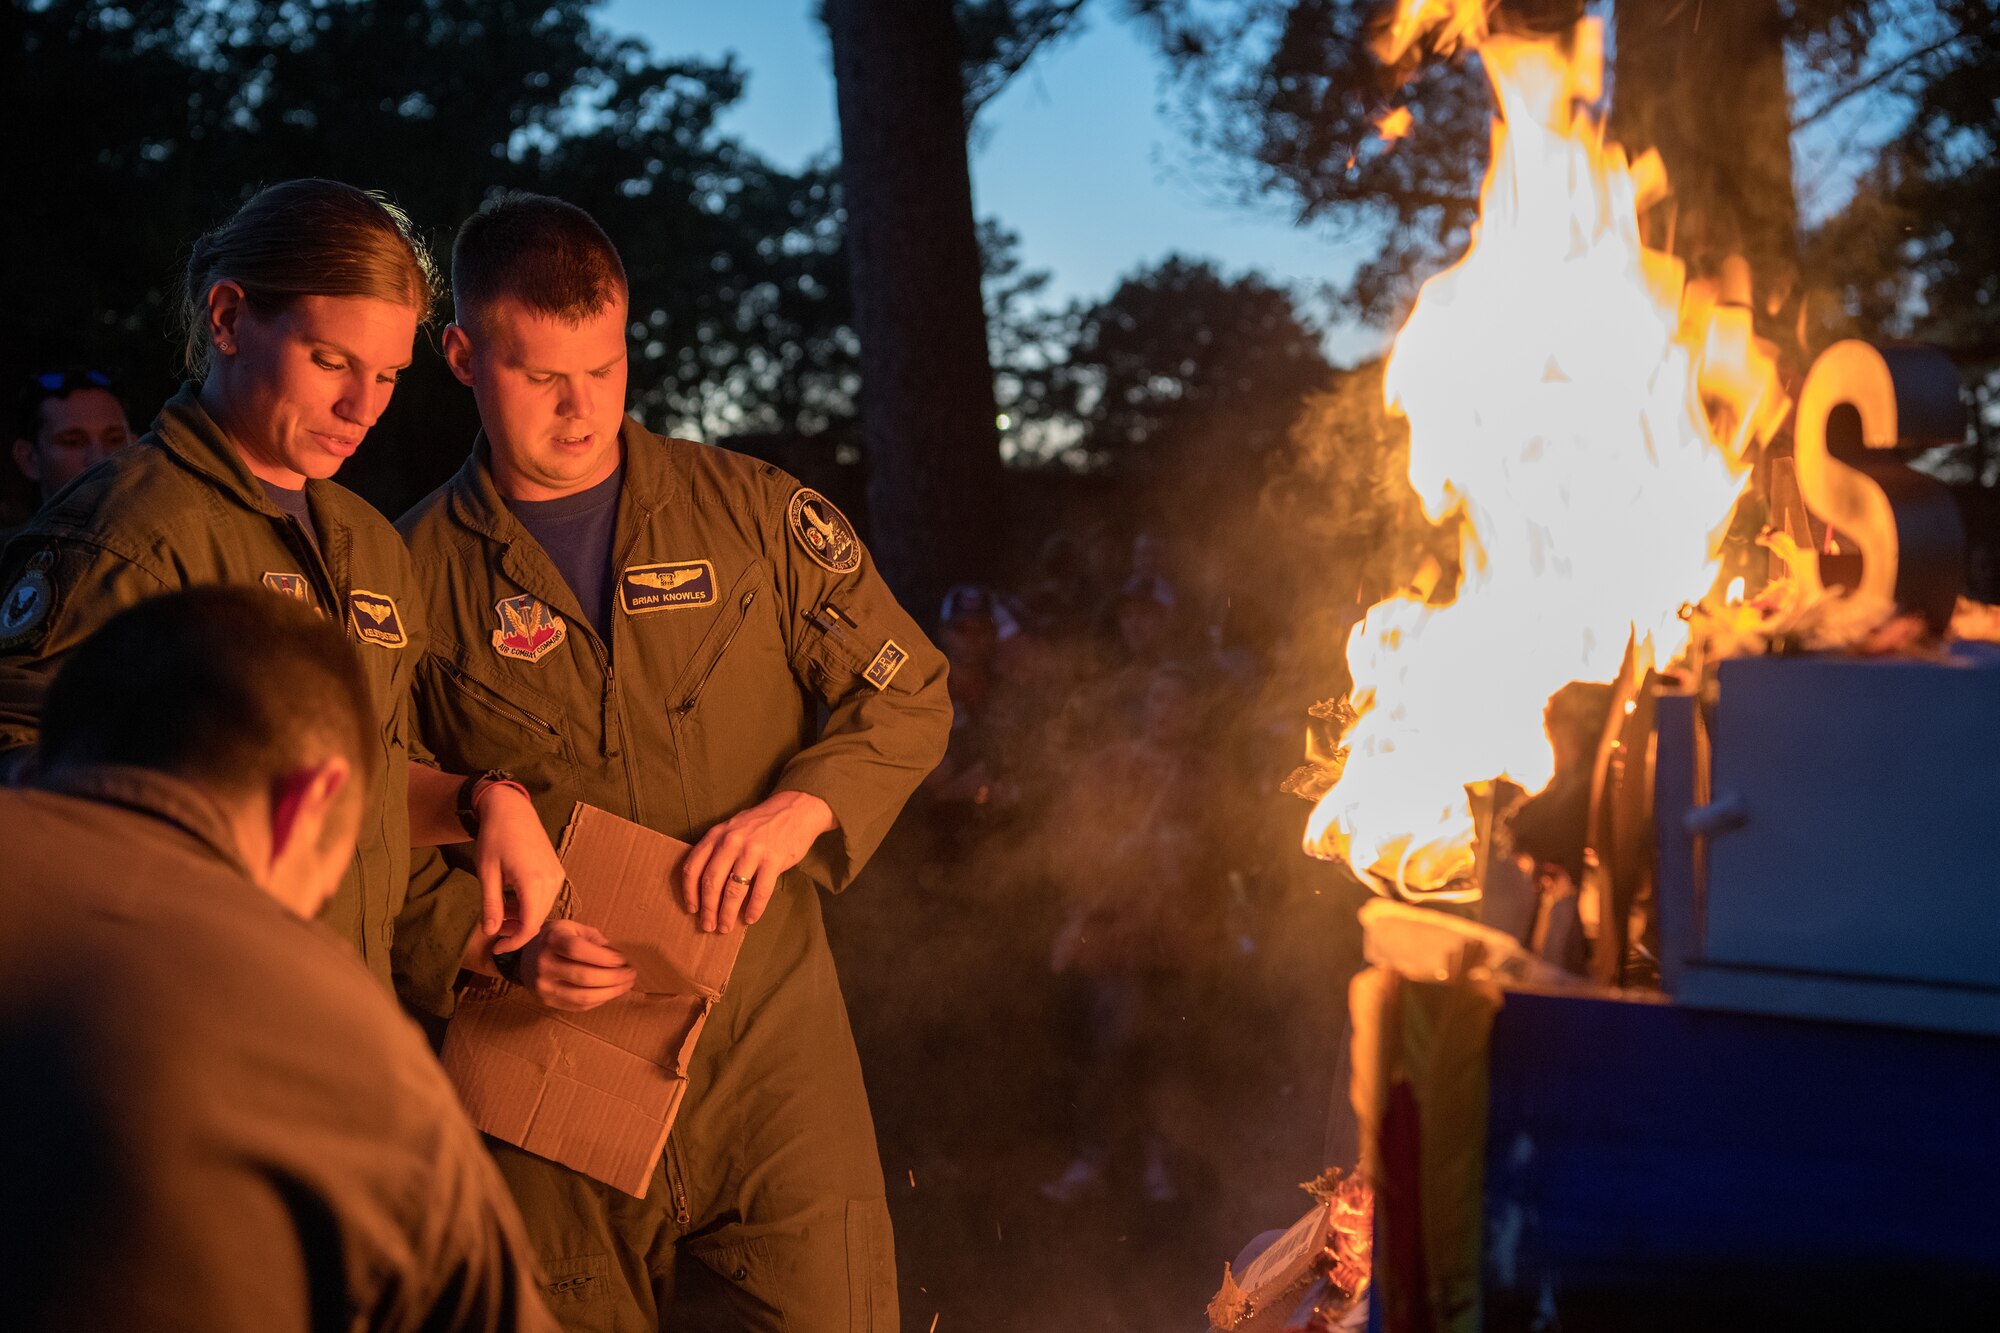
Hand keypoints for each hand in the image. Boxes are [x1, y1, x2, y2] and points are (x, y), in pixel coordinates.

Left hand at [471, 784, 562, 951]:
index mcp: (533, 882)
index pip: (529, 926)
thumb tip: (490, 932)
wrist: (511, 809)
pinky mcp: (556, 870)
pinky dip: (530, 905)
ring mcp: (557, 875)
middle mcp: (551, 880)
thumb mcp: (487, 872)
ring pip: (543, 909)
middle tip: (494, 930)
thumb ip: (491, 904)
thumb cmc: (495, 837)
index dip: (514, 942)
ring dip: (523, 918)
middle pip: (538, 919)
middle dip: (517, 931)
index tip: (496, 949)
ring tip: (502, 914)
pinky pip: (546, 897)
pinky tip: (513, 900)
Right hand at [515, 920, 635, 1011]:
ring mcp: (544, 986)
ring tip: (626, 985)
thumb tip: (617, 957)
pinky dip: (599, 1000)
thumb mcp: (572, 928)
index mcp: (552, 940)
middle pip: (584, 976)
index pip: (578, 950)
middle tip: (631, 974)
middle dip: (614, 977)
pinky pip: (578, 1006)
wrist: (524, 956)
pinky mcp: (547, 1001)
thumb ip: (594, 939)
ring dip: (611, 992)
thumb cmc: (555, 938)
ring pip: (583, 996)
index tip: (623, 960)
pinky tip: (610, 992)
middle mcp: (544, 964)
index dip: (605, 957)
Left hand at [680, 790, 835, 932]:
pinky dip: (754, 909)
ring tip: (725, 928)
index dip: (689, 892)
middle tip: (708, 926)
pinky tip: (750, 918)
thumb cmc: (761, 823)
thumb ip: (717, 849)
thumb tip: (705, 886)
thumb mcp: (732, 828)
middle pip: (711, 883)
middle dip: (707, 910)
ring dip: (727, 914)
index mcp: (716, 835)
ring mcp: (752, 851)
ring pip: (733, 891)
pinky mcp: (773, 860)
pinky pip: (760, 892)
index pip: (693, 867)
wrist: (795, 809)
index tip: (692, 909)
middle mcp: (731, 842)